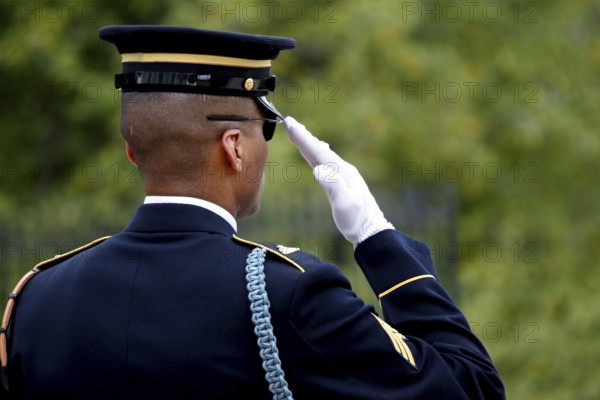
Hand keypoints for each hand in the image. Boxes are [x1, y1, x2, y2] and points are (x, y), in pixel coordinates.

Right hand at [284, 116, 393, 246]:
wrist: (370, 232)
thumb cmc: (357, 220)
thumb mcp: (345, 203)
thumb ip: (332, 184)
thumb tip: (317, 169)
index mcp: (342, 171)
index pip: (318, 151)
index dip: (303, 138)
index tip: (290, 123)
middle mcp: (342, 170)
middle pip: (319, 149)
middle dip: (303, 136)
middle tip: (289, 122)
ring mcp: (342, 176)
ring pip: (321, 155)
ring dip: (309, 143)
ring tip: (299, 132)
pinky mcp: (340, 184)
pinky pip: (324, 164)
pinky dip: (315, 156)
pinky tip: (315, 155)